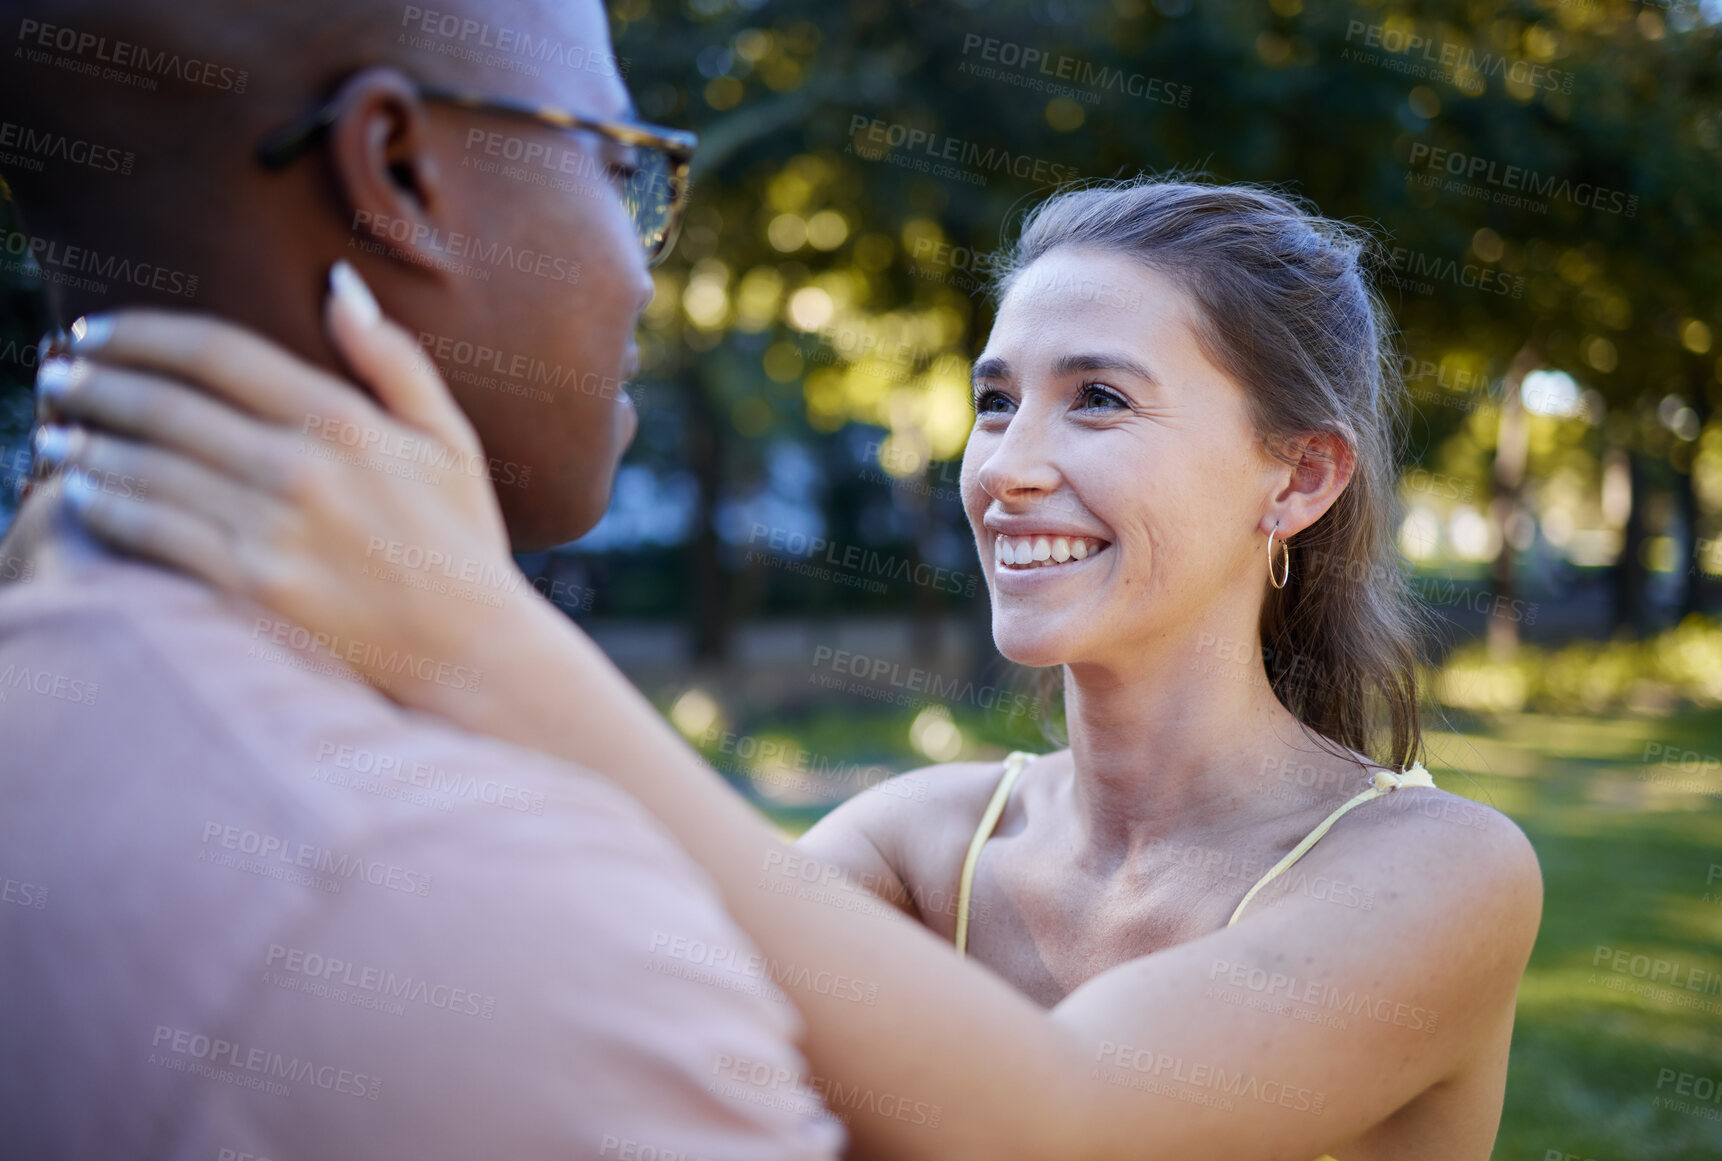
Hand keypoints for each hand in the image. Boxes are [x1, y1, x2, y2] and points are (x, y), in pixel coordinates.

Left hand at [33, 260, 543, 715]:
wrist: (475, 655)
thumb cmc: (461, 543)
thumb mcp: (449, 439)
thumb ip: (393, 358)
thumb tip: (337, 282)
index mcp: (346, 420)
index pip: (215, 351)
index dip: (142, 332)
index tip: (98, 332)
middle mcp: (303, 468)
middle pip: (165, 404)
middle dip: (94, 383)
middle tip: (56, 375)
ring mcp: (275, 531)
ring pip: (147, 468)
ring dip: (84, 444)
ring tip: (54, 434)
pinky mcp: (252, 591)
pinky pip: (151, 534)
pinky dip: (104, 507)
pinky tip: (79, 495)